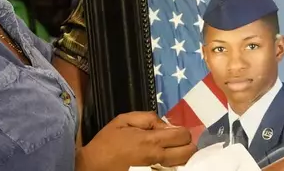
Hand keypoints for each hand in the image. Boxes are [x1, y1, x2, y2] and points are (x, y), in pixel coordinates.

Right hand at [75, 111, 196, 170]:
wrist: (93, 167)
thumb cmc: (107, 142)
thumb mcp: (123, 120)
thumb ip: (147, 118)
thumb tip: (165, 124)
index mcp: (151, 140)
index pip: (183, 135)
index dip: (183, 132)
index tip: (174, 131)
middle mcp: (158, 158)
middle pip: (189, 153)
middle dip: (187, 145)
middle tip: (177, 142)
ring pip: (183, 166)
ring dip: (181, 158)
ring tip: (172, 153)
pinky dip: (172, 167)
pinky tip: (165, 162)